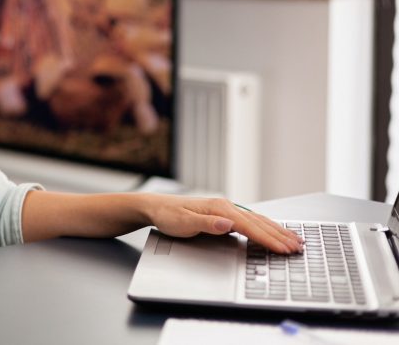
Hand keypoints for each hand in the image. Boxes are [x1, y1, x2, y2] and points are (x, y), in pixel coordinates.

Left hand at [142, 194, 302, 253]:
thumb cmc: (168, 216)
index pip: (249, 226)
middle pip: (259, 222)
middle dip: (280, 235)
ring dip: (277, 230)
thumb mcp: (184, 222)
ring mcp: (226, 209)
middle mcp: (226, 206)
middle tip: (299, 248)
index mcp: (219, 208)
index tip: (283, 249)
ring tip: (295, 240)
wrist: (156, 207)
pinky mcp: (225, 214)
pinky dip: (266, 227)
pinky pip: (251, 221)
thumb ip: (207, 224)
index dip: (268, 239)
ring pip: (258, 220)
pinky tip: (274, 231)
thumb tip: (228, 224)